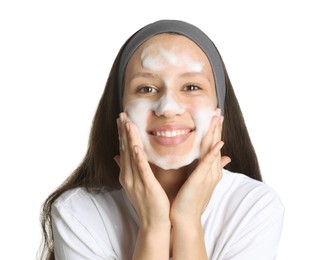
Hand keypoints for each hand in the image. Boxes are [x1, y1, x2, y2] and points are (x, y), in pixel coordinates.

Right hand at [114, 113, 170, 228]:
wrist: (154, 222)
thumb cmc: (148, 202)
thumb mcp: (135, 184)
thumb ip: (127, 169)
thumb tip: (116, 156)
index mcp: (127, 174)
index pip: (123, 150)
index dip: (122, 134)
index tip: (122, 120)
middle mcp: (128, 175)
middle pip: (124, 149)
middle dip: (123, 131)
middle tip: (122, 114)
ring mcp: (136, 180)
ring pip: (131, 155)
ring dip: (128, 138)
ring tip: (127, 122)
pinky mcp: (146, 185)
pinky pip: (141, 168)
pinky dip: (137, 156)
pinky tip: (135, 145)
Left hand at [170, 108, 230, 224]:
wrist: (185, 217)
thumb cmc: (189, 199)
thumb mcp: (199, 181)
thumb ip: (206, 168)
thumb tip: (219, 159)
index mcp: (210, 170)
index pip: (213, 146)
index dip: (214, 131)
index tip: (215, 117)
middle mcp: (212, 171)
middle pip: (215, 145)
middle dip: (217, 127)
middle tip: (218, 111)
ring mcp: (208, 175)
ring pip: (213, 150)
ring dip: (215, 134)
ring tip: (217, 119)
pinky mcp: (200, 180)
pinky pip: (207, 164)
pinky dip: (213, 153)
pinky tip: (218, 143)